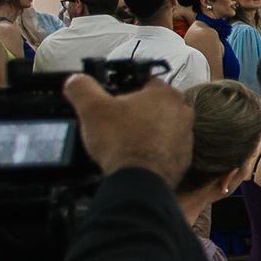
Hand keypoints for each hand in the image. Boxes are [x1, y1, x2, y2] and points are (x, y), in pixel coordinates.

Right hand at [65, 74, 192, 184]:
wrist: (139, 181)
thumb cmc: (121, 141)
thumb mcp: (92, 108)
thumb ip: (82, 88)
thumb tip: (75, 80)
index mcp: (165, 94)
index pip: (145, 82)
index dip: (125, 89)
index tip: (112, 99)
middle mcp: (182, 113)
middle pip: (153, 106)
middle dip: (135, 112)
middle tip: (115, 122)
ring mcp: (185, 137)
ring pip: (160, 128)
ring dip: (144, 131)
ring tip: (123, 141)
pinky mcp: (183, 159)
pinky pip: (164, 149)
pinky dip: (151, 151)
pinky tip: (134, 156)